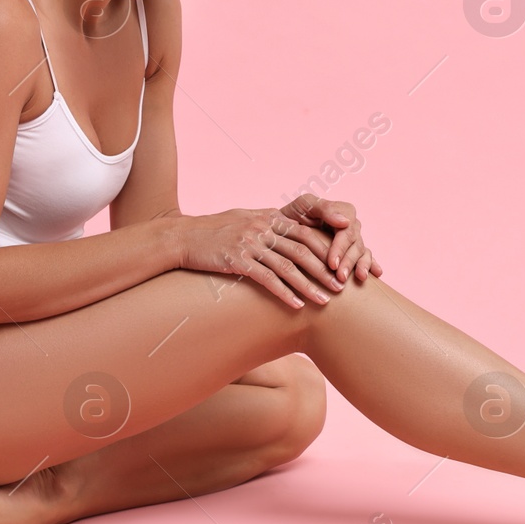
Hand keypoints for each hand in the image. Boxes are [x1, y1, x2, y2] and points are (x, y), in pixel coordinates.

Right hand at [174, 207, 347, 307]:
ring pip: (288, 267)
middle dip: (325, 270)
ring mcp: (250, 243)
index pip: (306, 232)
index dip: (326, 249)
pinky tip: (296, 305)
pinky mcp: (236, 260)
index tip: (341, 265)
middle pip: (303, 250)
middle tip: (342, 287)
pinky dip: (284, 293)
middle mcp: (262, 227)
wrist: (181, 237)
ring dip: (309, 286)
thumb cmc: (213, 231)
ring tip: (325, 301)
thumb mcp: (244, 218)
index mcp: (268, 218)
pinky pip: (266, 278)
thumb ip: (267, 223)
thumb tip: (287, 228)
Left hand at [280, 194, 382, 283]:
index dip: (341, 248)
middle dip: (349, 262)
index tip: (332, 264)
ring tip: (359, 279)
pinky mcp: (352, 250)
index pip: (347, 230)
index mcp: (342, 211)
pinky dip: (372, 265)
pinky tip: (376, 274)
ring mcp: (353, 238)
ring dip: (361, 266)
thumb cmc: (291, 215)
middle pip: (356, 243)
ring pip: (362, 252)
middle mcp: (350, 225)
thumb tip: (345, 222)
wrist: (281, 229)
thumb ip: (325, 208)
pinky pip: (366, 257)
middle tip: (341, 278)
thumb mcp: (304, 204)